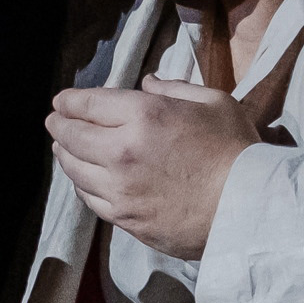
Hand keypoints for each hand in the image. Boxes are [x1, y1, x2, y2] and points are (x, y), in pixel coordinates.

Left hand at [46, 75, 257, 257]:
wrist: (249, 209)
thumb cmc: (237, 151)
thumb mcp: (213, 102)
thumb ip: (174, 88)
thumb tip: (145, 84)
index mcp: (144, 116)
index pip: (88, 104)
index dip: (69, 100)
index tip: (61, 101)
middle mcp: (122, 152)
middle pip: (72, 136)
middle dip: (59, 125)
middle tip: (55, 121)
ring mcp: (120, 189)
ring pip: (75, 169)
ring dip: (64, 155)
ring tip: (62, 148)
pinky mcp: (125, 218)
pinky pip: (89, 198)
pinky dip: (80, 184)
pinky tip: (83, 178)